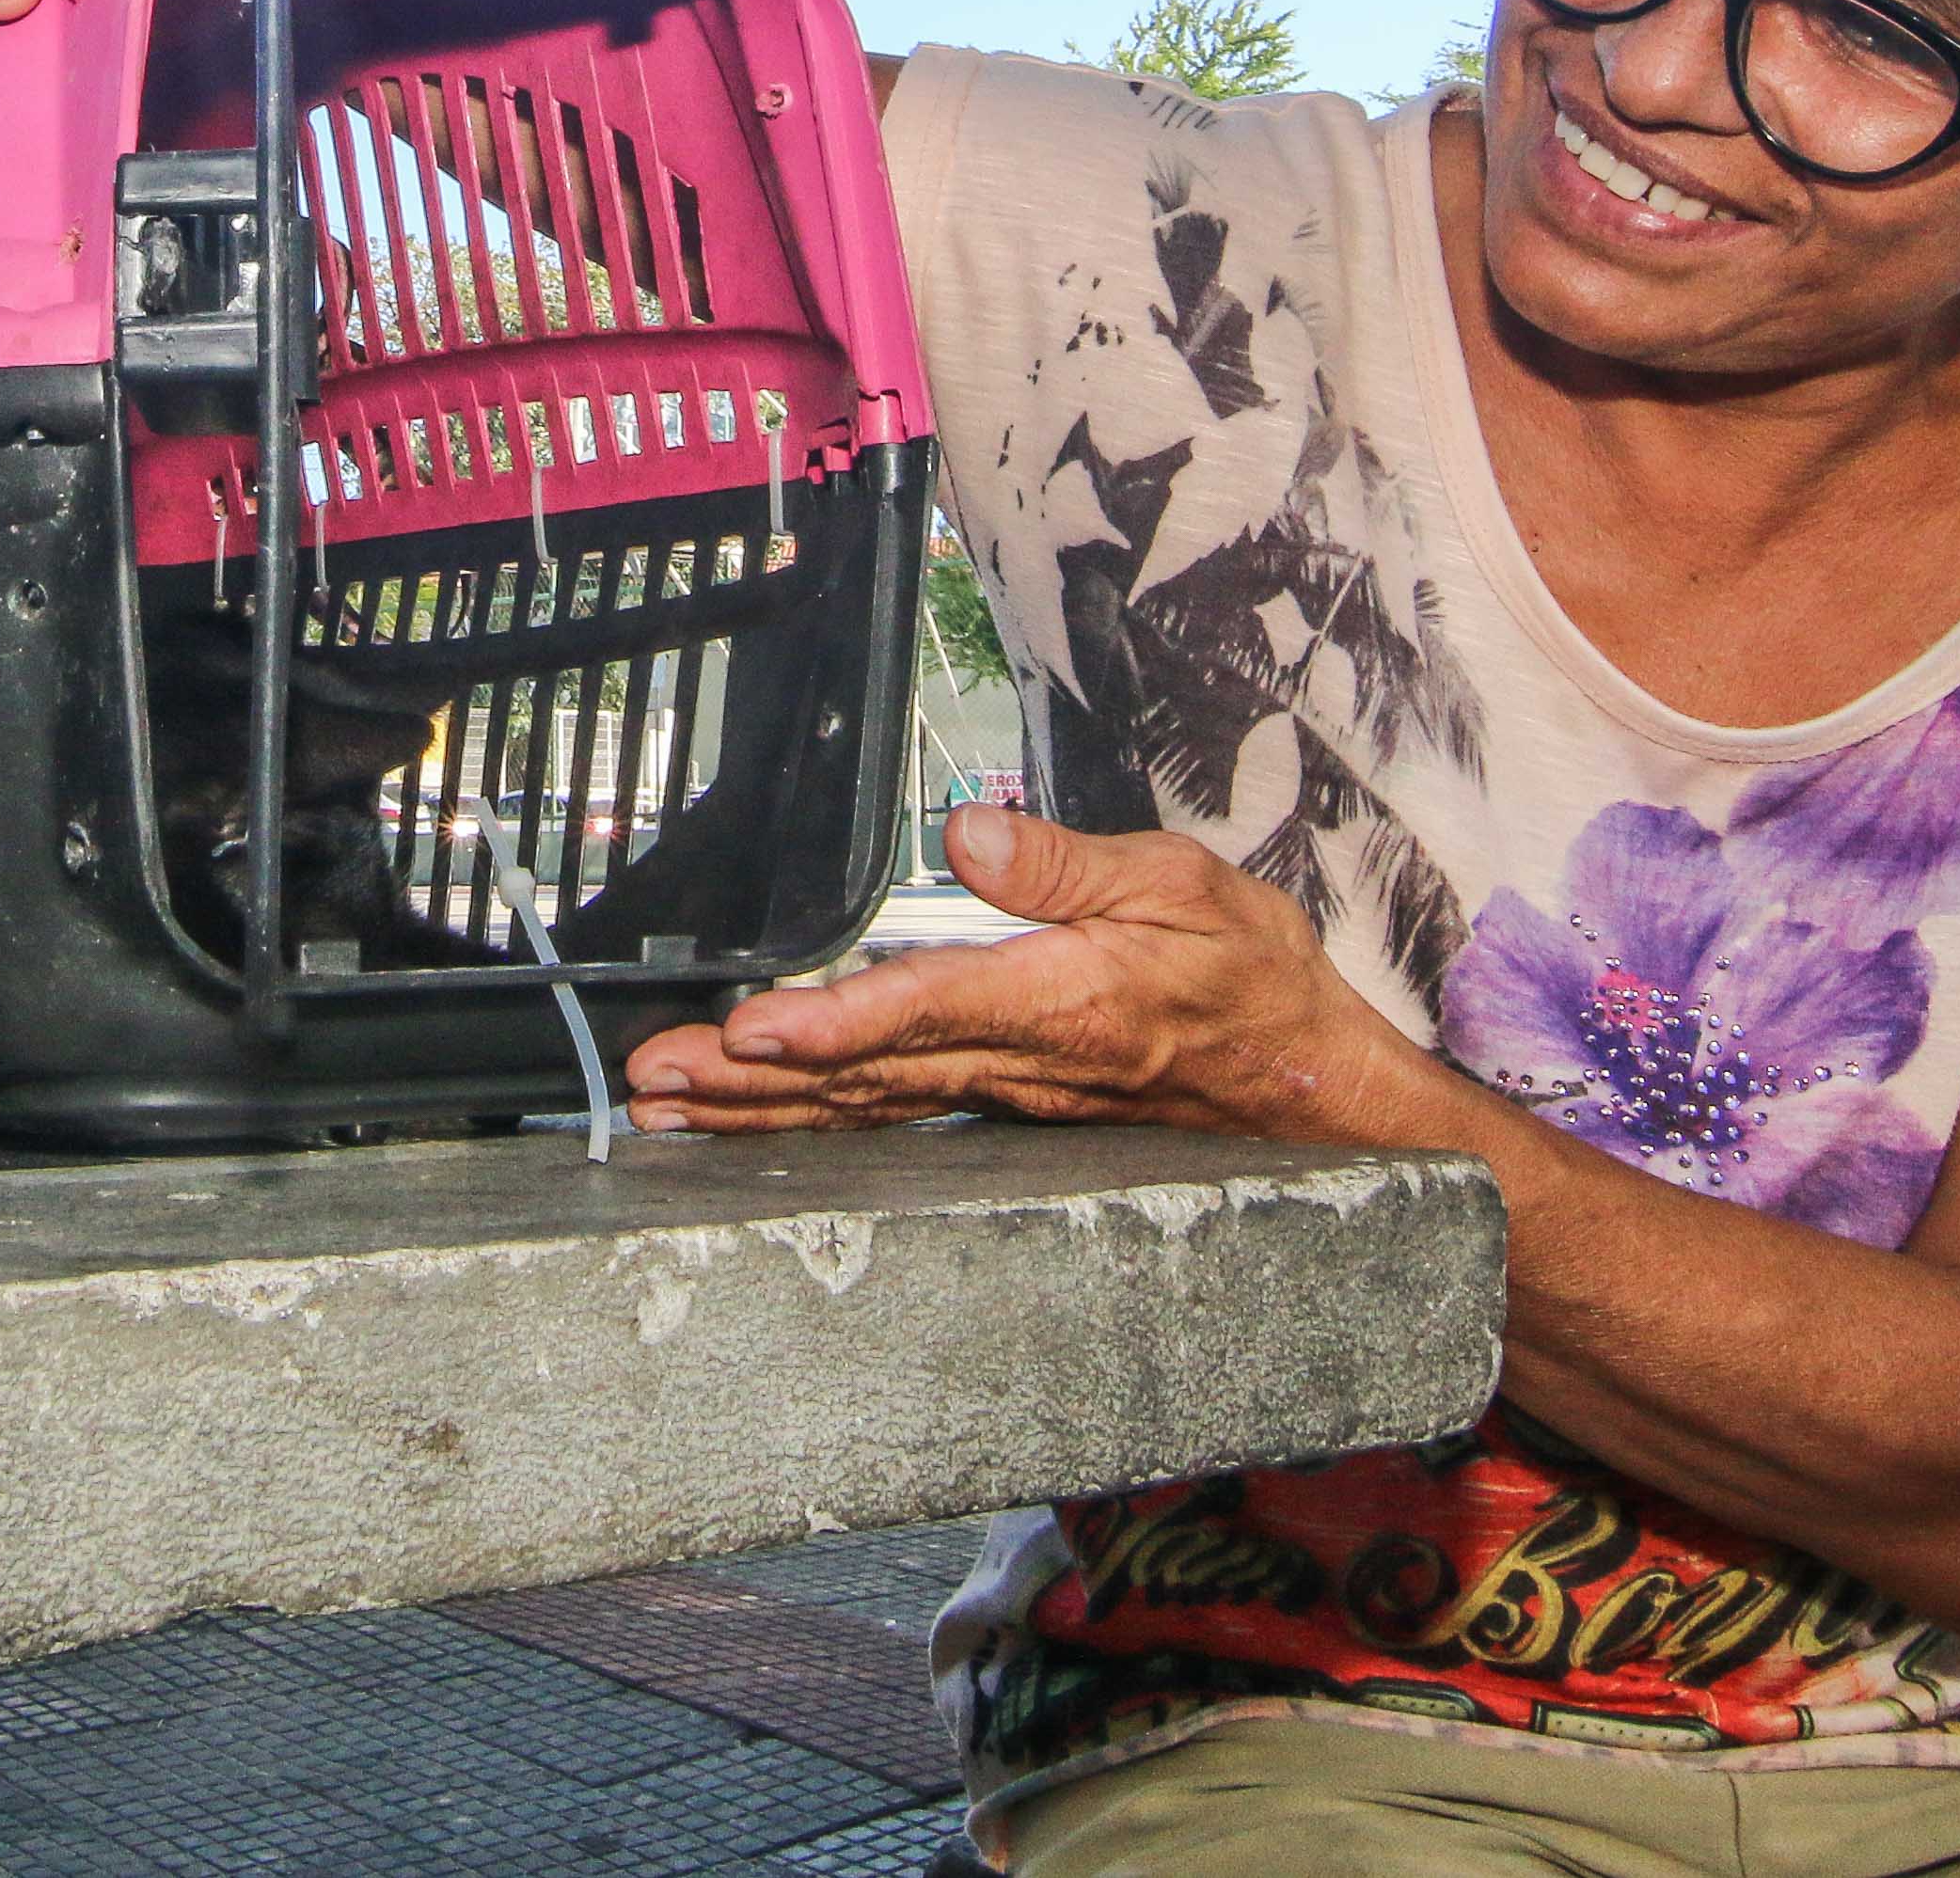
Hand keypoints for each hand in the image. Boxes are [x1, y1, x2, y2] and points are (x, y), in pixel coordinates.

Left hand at [620, 806, 1421, 1137]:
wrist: (1304, 1081)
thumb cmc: (1248, 977)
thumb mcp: (1184, 886)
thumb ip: (1069, 864)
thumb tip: (971, 833)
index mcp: (1060, 1000)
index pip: (926, 1008)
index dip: (835, 1023)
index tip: (754, 1030)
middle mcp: (1017, 1063)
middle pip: (862, 1074)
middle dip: (751, 1082)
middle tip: (655, 1080)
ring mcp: (999, 1096)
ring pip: (859, 1108)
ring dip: (757, 1112)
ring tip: (664, 1109)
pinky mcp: (994, 1107)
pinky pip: (884, 1118)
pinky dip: (805, 1125)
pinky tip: (744, 1124)